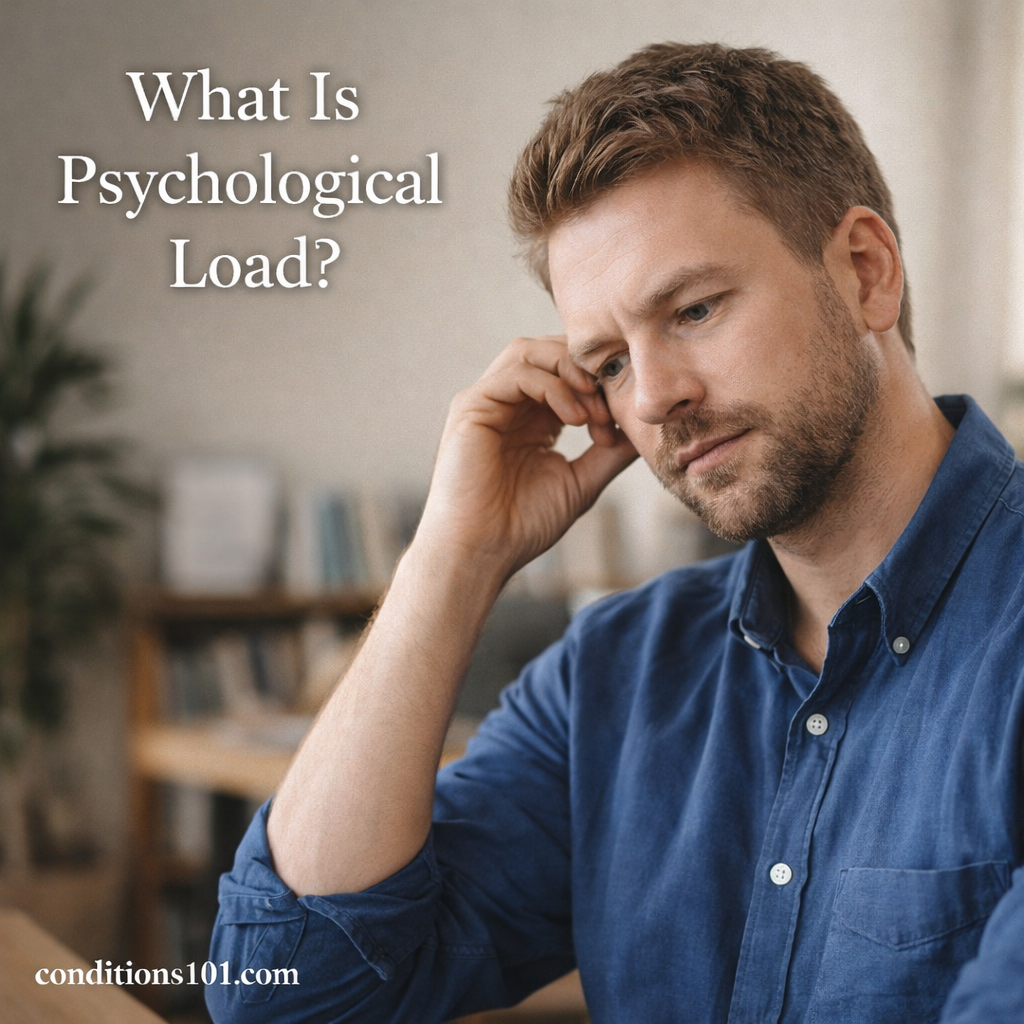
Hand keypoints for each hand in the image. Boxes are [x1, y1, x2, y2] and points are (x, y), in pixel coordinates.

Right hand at [416, 335, 637, 578]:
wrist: (482, 551)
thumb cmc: (522, 525)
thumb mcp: (580, 482)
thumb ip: (609, 453)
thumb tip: (642, 431)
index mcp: (531, 418)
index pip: (566, 371)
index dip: (599, 384)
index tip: (620, 421)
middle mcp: (507, 403)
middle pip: (548, 350)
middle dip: (586, 371)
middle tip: (608, 409)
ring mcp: (486, 401)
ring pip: (529, 351)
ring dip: (569, 372)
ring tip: (591, 412)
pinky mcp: (471, 406)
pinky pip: (515, 373)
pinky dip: (552, 386)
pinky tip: (573, 418)